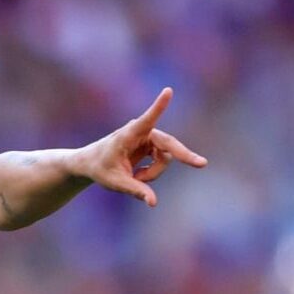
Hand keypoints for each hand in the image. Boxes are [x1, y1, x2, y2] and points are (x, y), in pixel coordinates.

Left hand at [76, 87, 206, 206]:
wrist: (91, 164)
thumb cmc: (100, 169)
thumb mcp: (115, 183)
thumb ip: (135, 191)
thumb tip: (153, 203)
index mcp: (129, 135)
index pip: (146, 119)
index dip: (159, 106)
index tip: (168, 91)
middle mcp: (142, 132)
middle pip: (168, 145)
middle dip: (184, 155)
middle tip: (202, 164)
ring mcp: (149, 138)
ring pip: (165, 158)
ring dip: (154, 173)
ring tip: (135, 178)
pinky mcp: (152, 145)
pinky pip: (162, 161)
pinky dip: (152, 173)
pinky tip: (138, 175)